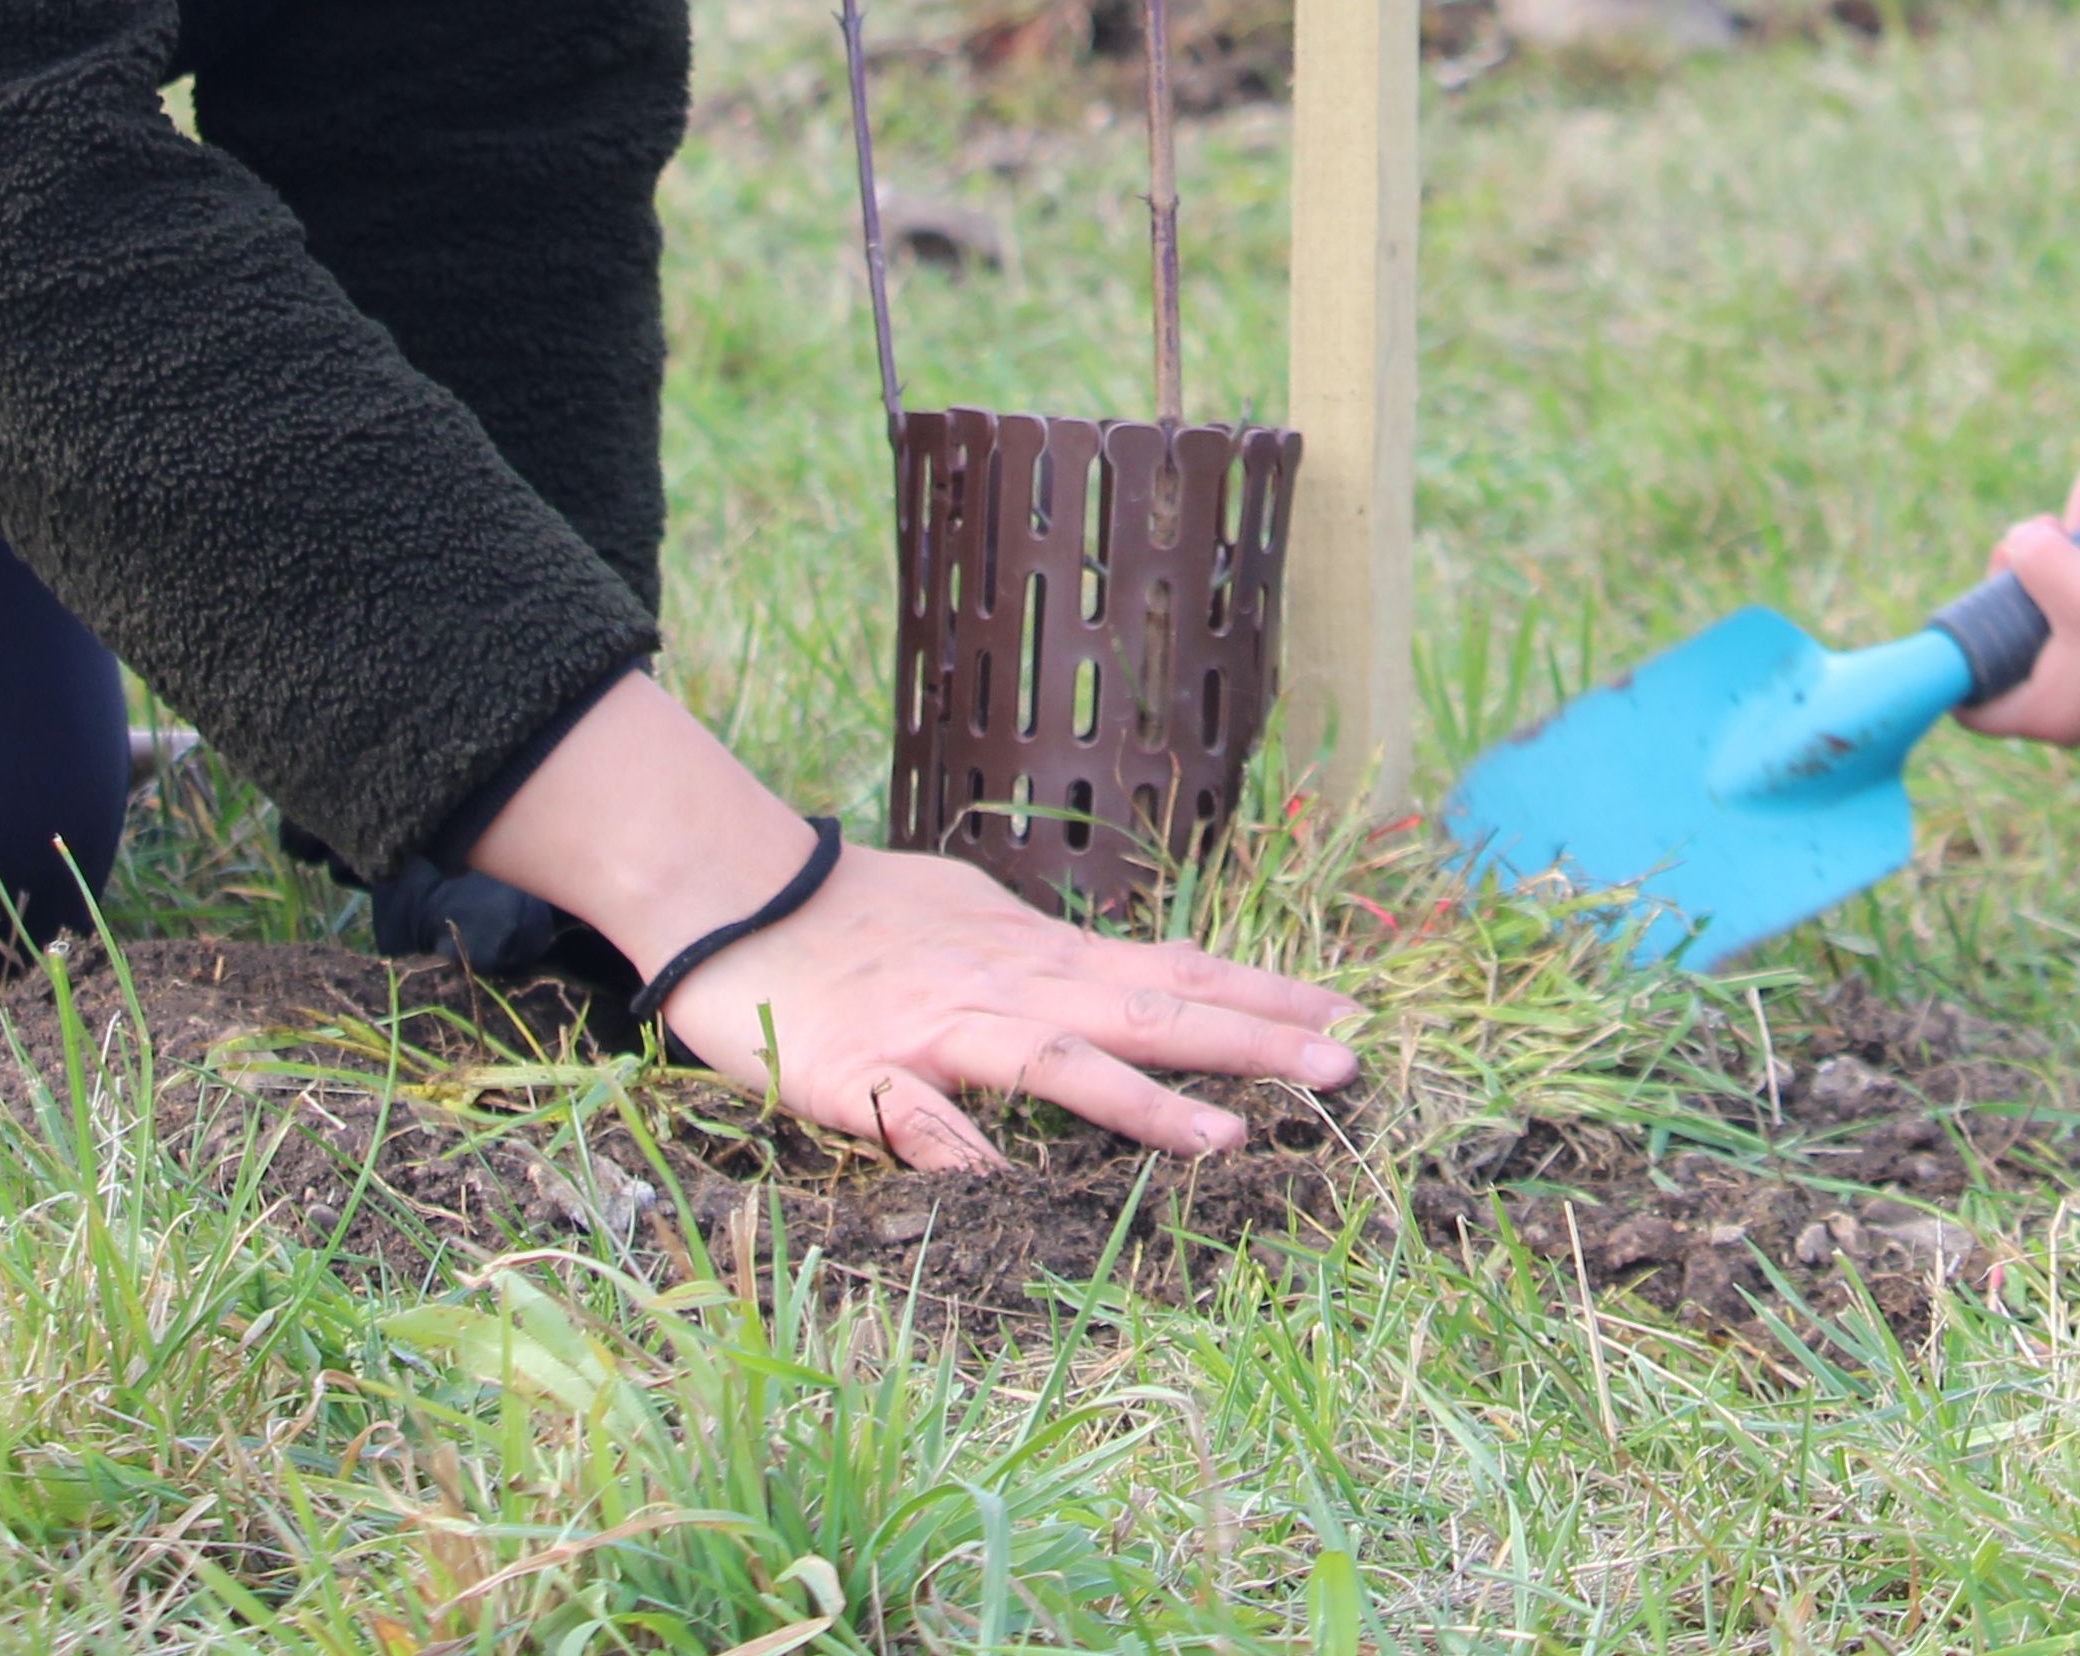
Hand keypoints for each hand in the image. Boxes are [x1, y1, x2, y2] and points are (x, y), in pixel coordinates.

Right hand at [661, 834, 1357, 1172]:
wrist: (732, 894)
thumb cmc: (859, 915)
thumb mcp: (976, 921)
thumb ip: (1052, 961)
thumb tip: (1129, 975)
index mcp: (1039, 959)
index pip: (1170, 971)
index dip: (1259, 994)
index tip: (1345, 1011)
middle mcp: (1007, 987)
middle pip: (1146, 1010)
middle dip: (1251, 1040)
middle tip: (1346, 1065)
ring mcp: (937, 1031)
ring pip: (1055, 1063)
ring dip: (1143, 1102)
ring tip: (1225, 1139)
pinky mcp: (860, 1074)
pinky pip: (917, 1119)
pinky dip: (961, 1149)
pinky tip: (1000, 1184)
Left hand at [1950, 516, 2079, 746]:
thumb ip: (2031, 560)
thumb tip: (2015, 544)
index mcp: (2046, 714)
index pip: (1969, 704)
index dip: (1954, 658)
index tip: (1969, 603)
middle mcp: (2069, 708)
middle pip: (2001, 655)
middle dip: (2001, 596)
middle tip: (2023, 550)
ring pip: (2038, 631)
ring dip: (2039, 583)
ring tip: (2058, 541)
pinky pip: (2072, 625)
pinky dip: (2069, 588)